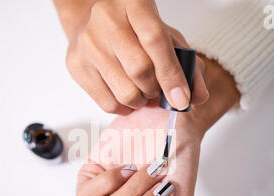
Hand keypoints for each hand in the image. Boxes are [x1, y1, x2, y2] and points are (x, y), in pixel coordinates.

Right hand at [59, 0, 207, 114]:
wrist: (92, 21)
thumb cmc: (133, 29)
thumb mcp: (165, 36)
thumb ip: (187, 62)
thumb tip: (198, 97)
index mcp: (134, 4)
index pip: (156, 41)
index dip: (172, 75)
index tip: (182, 99)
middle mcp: (106, 20)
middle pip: (140, 70)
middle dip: (156, 90)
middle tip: (158, 90)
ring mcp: (87, 43)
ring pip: (125, 92)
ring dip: (141, 101)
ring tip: (143, 92)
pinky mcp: (75, 65)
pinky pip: (107, 103)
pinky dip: (125, 108)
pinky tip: (128, 97)